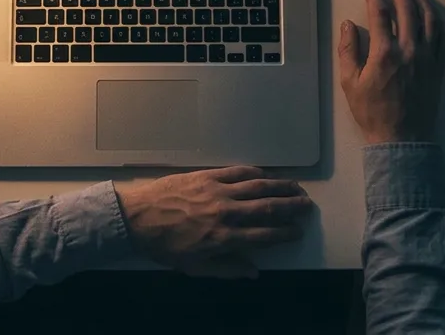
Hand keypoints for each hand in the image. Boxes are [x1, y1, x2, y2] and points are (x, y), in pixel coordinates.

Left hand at [115, 167, 312, 278]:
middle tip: (307, 206)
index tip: (298, 231)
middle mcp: (227, 213)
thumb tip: (254, 272)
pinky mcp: (207, 176)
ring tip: (296, 187)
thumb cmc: (164, 246)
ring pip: (258, 187)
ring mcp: (218, 191)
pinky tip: (265, 175)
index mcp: (225, 238)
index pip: (265, 235)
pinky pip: (237, 172)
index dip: (285, 233)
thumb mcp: (194, 267)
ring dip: (280, 187)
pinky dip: (255, 172)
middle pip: (268, 208)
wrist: (137, 218)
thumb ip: (226, 269)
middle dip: (291, 207)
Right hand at [337, 0, 444, 143]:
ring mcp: (428, 57)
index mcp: (384, 53)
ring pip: (430, 20)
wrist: (402, 138)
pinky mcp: (439, 67)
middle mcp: (409, 49)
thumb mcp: (349, 83)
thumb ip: (348, 50)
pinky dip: (438, 22)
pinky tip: (432, 17)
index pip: (381, 14)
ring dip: (422, 1)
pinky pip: (443, 38)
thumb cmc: (372, 112)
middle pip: (408, 10)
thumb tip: (348, 25)